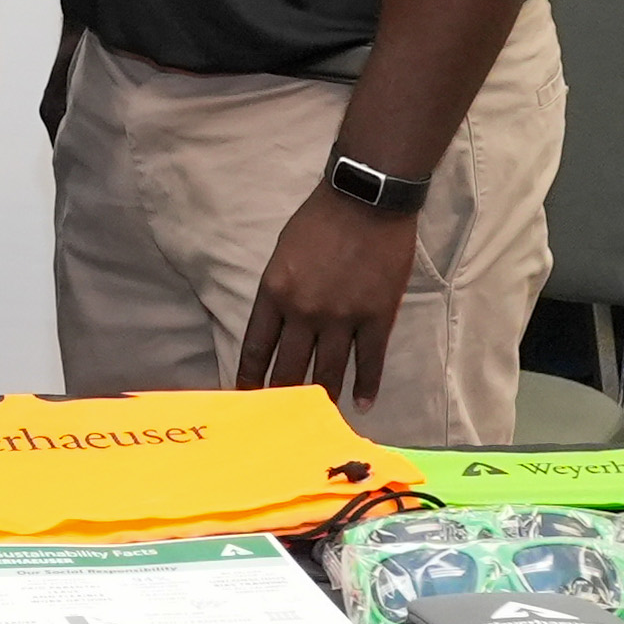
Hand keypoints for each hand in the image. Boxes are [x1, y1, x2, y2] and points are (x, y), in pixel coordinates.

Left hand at [235, 183, 429, 403]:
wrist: (367, 201)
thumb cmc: (320, 221)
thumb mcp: (283, 253)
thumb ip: (279, 292)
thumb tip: (278, 328)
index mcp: (275, 293)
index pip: (256, 348)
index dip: (249, 378)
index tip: (246, 398)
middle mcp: (304, 312)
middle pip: (289, 368)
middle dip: (282, 397)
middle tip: (279, 421)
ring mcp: (342, 318)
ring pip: (328, 372)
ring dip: (322, 398)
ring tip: (319, 418)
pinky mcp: (377, 317)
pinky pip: (369, 361)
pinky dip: (366, 386)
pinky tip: (362, 404)